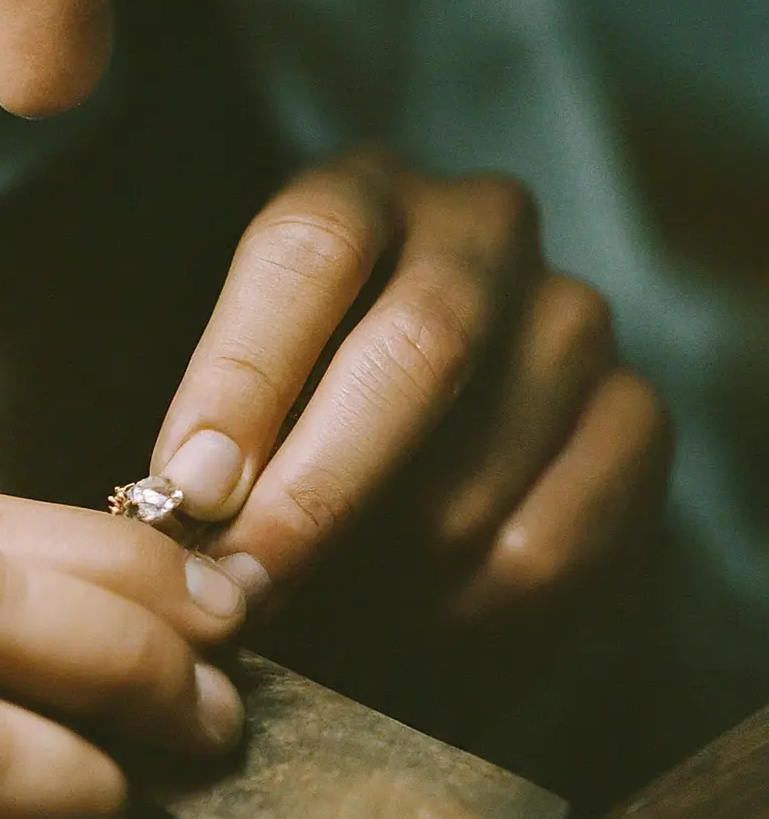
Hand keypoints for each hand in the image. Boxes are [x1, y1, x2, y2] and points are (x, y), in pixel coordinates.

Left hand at [152, 149, 671, 622]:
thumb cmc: (298, 434)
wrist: (431, 475)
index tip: (189, 496)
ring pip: (479, 470)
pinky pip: (549, 545)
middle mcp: (483, 233)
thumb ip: (212, 438)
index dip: (243, 378)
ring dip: (383, 572)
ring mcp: (573, 321)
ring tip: (320, 608)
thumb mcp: (238, 406)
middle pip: (420, 346)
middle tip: (243, 586)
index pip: (311, 247)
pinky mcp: (634, 422)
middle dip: (316, 491)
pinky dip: (464, 611)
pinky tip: (412, 620)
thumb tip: (185, 501)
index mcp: (364, 198)